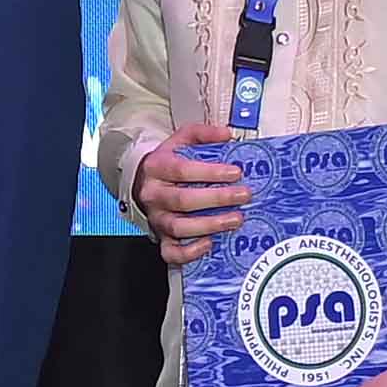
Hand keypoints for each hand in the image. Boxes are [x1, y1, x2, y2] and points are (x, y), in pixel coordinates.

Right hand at [132, 127, 248, 267]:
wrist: (142, 181)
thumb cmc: (167, 162)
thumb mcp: (180, 140)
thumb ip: (202, 134)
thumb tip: (226, 134)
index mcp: (157, 168)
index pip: (182, 170)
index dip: (210, 172)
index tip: (235, 172)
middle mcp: (153, 195)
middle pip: (183, 200)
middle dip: (217, 199)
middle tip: (243, 195)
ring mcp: (156, 218)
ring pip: (179, 227)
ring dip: (210, 225)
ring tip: (235, 219)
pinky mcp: (160, 237)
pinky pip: (171, 252)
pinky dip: (190, 252)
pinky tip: (209, 244)